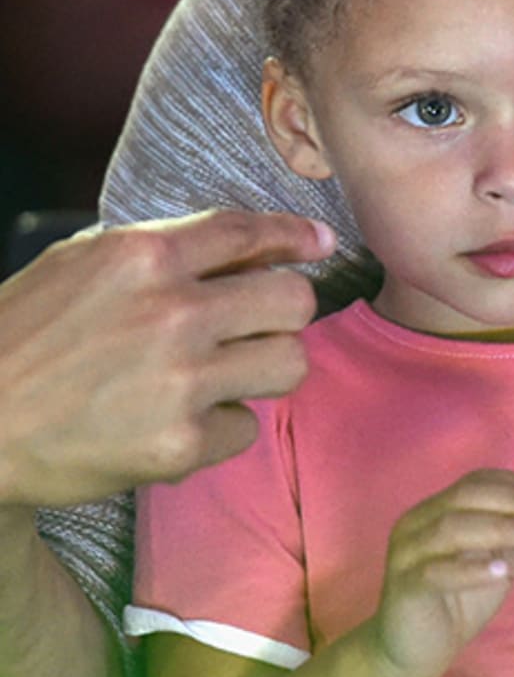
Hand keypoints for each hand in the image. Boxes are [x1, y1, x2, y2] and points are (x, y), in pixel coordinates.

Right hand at [0, 209, 333, 505]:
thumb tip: (253, 244)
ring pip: (291, 362)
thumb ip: (164, 247)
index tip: (322, 242)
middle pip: (295, 298)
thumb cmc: (26, 334)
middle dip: (285, 309)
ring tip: (226, 374)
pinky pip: (246, 428)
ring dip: (266, 367)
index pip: (250, 231)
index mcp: (147, 256)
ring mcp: (180, 380)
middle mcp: (173, 312)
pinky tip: (180, 422)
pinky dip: (221, 428)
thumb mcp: (84, 263)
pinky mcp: (178, 444)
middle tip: (259, 324)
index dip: (296, 235)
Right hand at [371, 469, 513, 676]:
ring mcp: (405, 553)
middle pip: (466, 496)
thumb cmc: (459, 601)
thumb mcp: (502, 565)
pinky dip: (471, 569)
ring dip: (500, 528)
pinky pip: (435, 572)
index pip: (480, 481)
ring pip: (451, 528)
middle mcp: (417, 521)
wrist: (414, 653)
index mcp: (438, 507)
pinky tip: (503, 572)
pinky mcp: (403, 588)